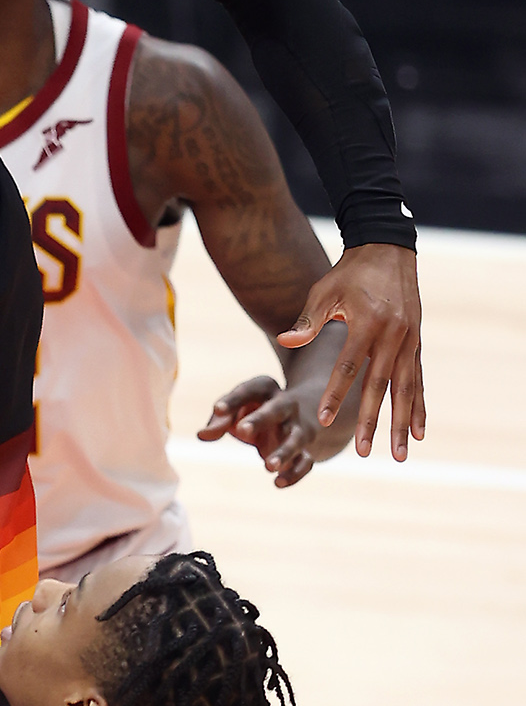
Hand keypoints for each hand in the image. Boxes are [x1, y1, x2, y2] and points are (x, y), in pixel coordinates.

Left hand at [199, 374, 330, 485]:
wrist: (301, 414)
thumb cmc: (255, 411)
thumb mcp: (237, 410)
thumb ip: (219, 421)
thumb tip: (201, 435)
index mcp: (265, 389)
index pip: (249, 390)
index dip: (233, 399)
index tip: (217, 409)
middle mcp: (285, 405)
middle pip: (276, 410)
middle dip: (260, 419)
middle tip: (242, 430)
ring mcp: (298, 427)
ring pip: (295, 439)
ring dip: (284, 452)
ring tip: (267, 466)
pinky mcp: (306, 449)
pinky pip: (305, 462)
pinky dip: (294, 473)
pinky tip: (277, 483)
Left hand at [279, 243, 423, 460]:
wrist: (387, 250)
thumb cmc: (349, 273)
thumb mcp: (325, 291)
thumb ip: (308, 320)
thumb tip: (284, 340)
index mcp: (365, 323)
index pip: (347, 366)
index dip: (334, 393)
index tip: (321, 419)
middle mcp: (392, 335)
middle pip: (379, 385)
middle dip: (370, 420)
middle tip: (362, 451)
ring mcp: (408, 341)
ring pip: (405, 390)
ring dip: (402, 424)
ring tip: (399, 454)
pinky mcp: (417, 344)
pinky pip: (418, 381)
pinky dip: (419, 407)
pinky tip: (420, 432)